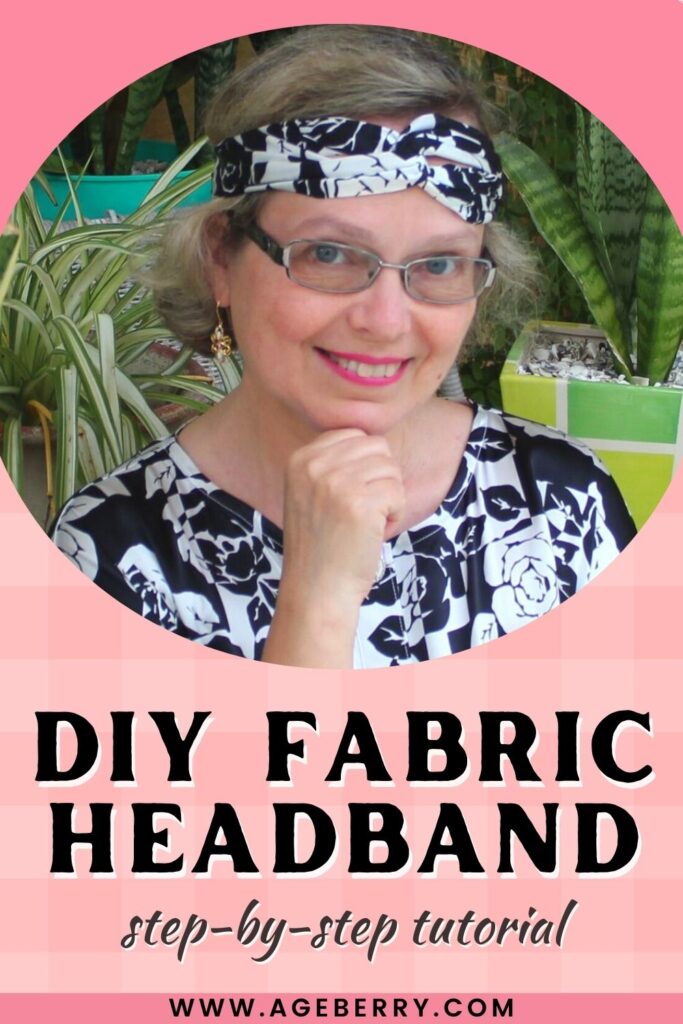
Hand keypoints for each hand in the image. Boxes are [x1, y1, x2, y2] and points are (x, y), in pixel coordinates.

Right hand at [282, 428, 405, 603]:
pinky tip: (374, 533)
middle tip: (363, 511)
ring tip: (366, 523)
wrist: (316, 590)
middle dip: (381, 479)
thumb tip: (376, 441)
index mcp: (300, 459)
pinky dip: (396, 515)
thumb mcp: (309, 493)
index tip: (350, 497)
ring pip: (391, 469)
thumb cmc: (321, 546)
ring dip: (389, 498)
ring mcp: (336, 482)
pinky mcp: (360, 503)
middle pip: (377, 447)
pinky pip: (399, 492)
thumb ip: (332, 463)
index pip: (354, 435)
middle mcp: (314, 465)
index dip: (366, 466)